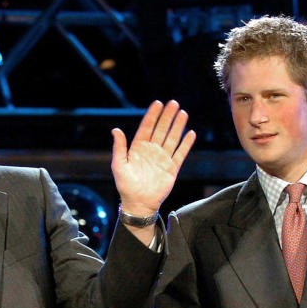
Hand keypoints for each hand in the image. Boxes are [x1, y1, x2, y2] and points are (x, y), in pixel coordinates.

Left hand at [111, 100, 195, 218]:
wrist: (138, 203)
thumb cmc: (126, 186)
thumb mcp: (119, 165)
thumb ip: (119, 147)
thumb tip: (116, 130)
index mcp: (138, 148)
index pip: (147, 128)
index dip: (152, 115)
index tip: (158, 103)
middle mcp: (151, 151)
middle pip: (161, 130)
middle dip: (167, 116)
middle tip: (173, 103)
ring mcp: (162, 159)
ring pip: (172, 138)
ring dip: (177, 126)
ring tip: (183, 113)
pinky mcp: (172, 168)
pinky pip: (180, 154)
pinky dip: (186, 144)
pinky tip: (190, 133)